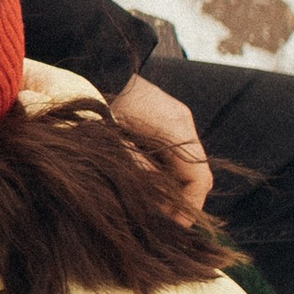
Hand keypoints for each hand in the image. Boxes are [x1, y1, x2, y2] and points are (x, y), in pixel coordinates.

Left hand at [111, 70, 213, 220]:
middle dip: (179, 201)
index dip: (188, 208)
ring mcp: (174, 120)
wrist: (95, 65)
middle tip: (157, 222)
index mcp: (176, 128)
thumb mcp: (114, 141)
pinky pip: (171, 154)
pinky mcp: (162, 120)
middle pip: (194, 175)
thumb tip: (154, 202)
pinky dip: (161, 173)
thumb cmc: (99, 101)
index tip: (172, 227)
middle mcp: (181, 124)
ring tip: (147, 207)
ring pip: (182, 167)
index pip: (199, 180)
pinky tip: (141, 185)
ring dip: (169, 189)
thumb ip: (137, 169)